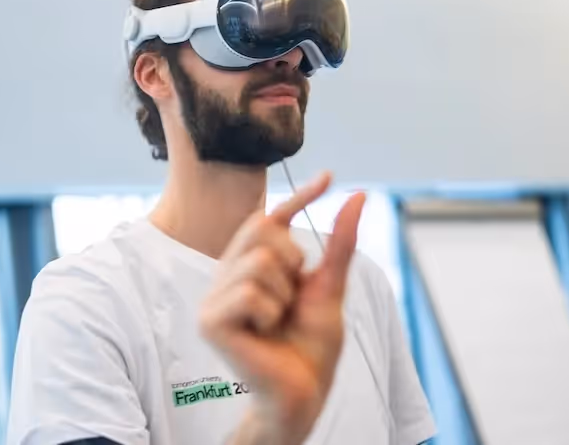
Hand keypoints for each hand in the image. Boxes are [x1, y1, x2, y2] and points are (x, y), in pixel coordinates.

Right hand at [199, 172, 365, 444]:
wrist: (304, 391)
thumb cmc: (311, 344)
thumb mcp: (330, 285)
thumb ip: (339, 243)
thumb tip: (357, 196)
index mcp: (250, 264)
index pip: (270, 218)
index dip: (299, 196)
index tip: (331, 177)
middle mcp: (227, 275)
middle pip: (261, 229)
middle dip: (292, 260)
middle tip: (293, 297)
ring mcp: (214, 297)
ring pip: (259, 261)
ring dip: (284, 293)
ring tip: (279, 320)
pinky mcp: (210, 320)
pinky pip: (249, 293)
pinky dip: (271, 312)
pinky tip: (265, 332)